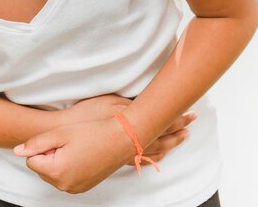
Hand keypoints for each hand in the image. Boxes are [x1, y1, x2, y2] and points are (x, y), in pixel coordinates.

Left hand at [13, 117, 136, 193]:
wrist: (121, 139)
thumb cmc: (92, 132)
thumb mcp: (61, 133)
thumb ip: (36, 143)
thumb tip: (17, 151)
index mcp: (57, 172)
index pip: (31, 160)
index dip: (41, 146)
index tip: (58, 138)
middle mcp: (64, 186)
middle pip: (41, 168)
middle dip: (48, 155)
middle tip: (68, 142)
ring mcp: (75, 189)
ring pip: (52, 174)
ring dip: (58, 161)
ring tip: (75, 147)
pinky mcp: (83, 188)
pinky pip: (65, 178)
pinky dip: (68, 167)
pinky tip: (82, 154)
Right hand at [64, 94, 197, 165]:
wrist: (64, 136)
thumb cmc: (84, 118)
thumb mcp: (108, 103)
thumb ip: (128, 103)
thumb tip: (148, 99)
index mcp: (132, 128)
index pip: (162, 124)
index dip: (177, 118)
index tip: (191, 112)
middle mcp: (132, 143)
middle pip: (162, 138)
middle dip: (178, 130)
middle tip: (192, 122)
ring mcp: (125, 152)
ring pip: (154, 150)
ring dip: (170, 143)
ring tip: (182, 136)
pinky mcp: (116, 158)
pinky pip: (142, 158)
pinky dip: (155, 155)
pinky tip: (158, 154)